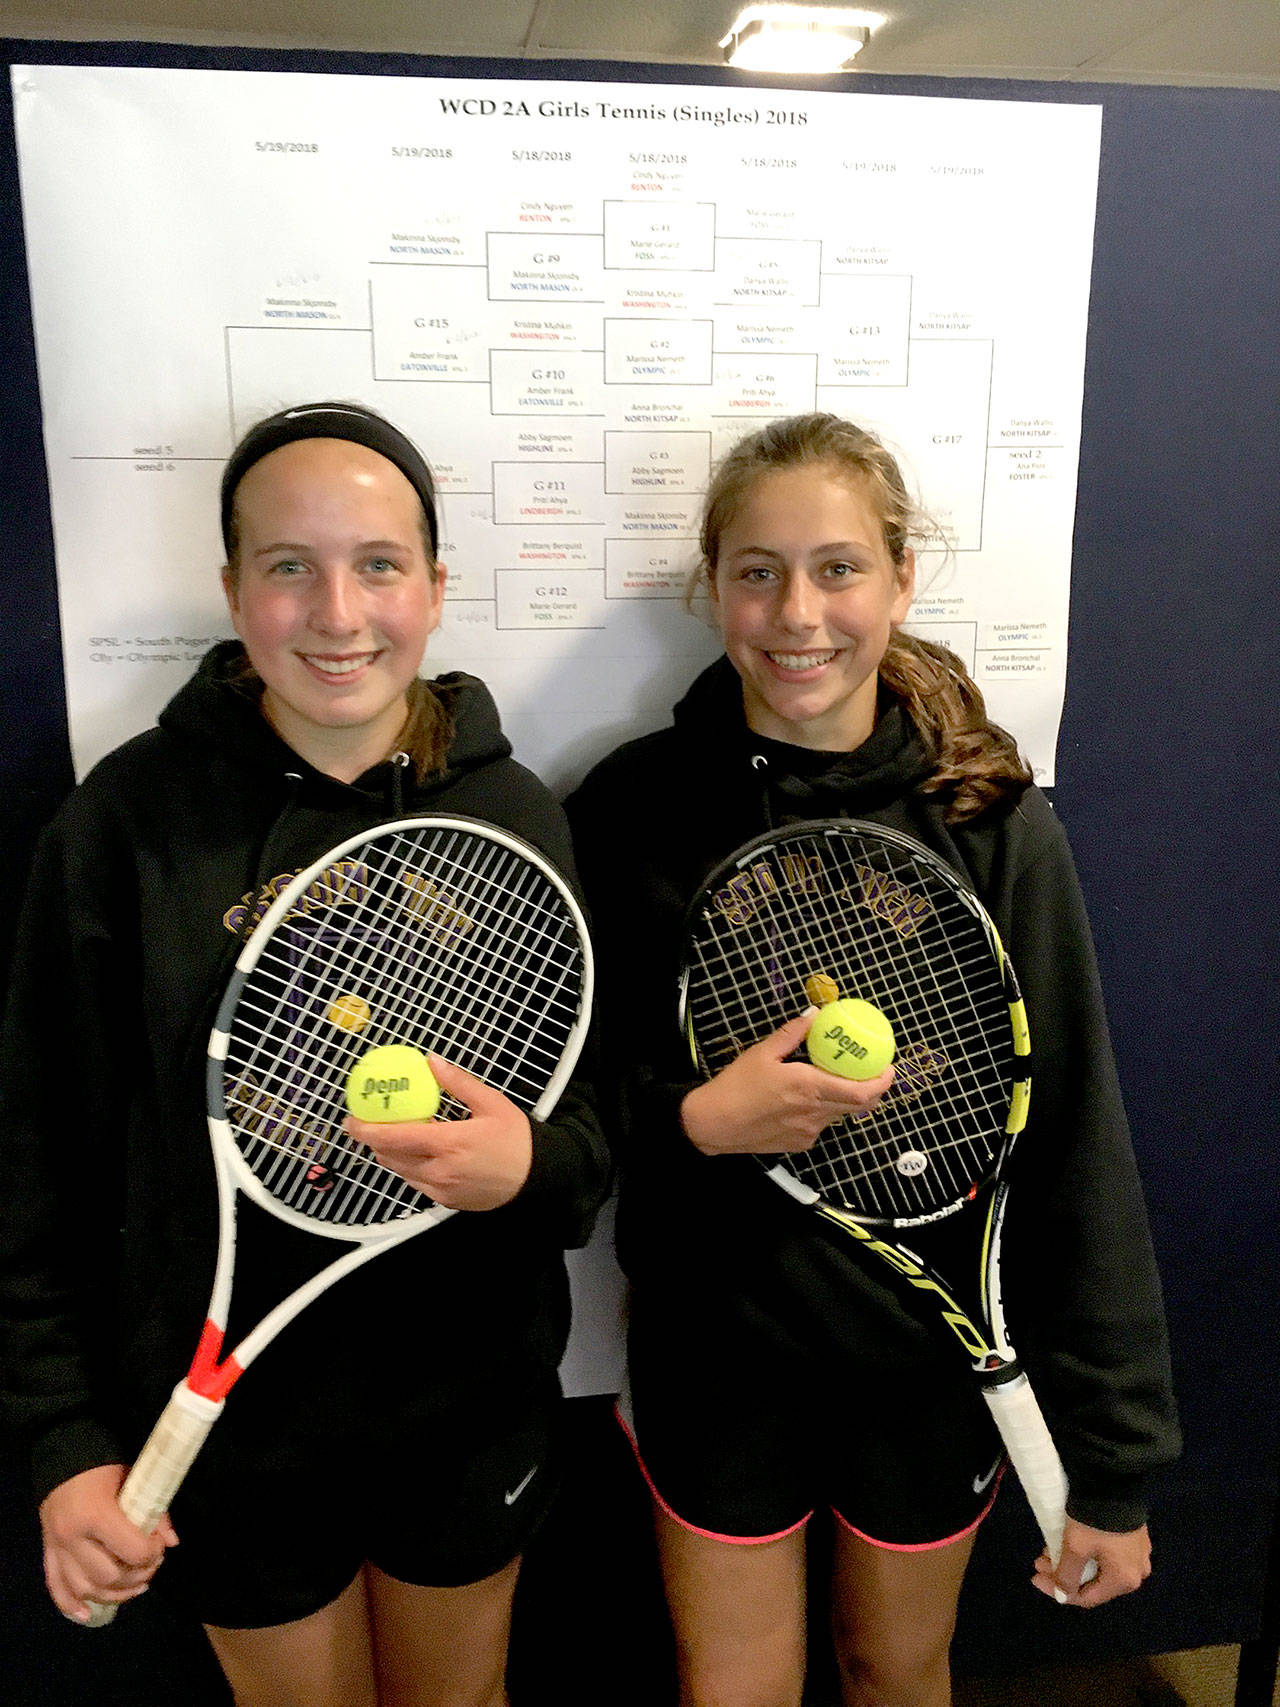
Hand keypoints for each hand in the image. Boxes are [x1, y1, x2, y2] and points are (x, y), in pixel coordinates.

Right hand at [39, 1464, 177, 1622]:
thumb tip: (173, 1542)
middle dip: (136, 1576)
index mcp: (96, 1516)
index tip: (159, 1546)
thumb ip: (155, 1511)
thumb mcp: (134, 1479)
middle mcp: (73, 1537)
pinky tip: (87, 1615)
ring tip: (135, 1589)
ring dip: (112, 1596)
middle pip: (108, 1576)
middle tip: (150, 1566)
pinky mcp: (47, 1552)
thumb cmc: (103, 1468)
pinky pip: (56, 1587)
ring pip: (84, 1589)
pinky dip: (70, 1605)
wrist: (63, 1458)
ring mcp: (56, 1548)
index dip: (152, 1554)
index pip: (131, 1552)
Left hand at [346, 1054, 532, 1210]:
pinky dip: (408, 1167)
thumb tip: (432, 1062)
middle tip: (369, 1122)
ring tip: (393, 1134)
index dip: (366, 1130)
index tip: (352, 1119)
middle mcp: (440, 1170)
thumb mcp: (490, 1102)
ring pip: (400, 1172)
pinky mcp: (445, 1201)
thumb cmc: (517, 1140)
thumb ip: (457, 1082)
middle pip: (389, 1157)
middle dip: (374, 1140)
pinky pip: (416, 1183)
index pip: (394, 1138)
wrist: (537, 1177)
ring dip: (389, 1154)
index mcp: (448, 1143)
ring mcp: (441, 1189)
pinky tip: (418, 1152)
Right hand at [680, 1010, 893, 1156]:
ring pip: (839, 1114)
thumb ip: (792, 1033)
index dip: (882, 1082)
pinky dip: (823, 1110)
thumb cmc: (735, 1087)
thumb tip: (813, 1014)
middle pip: (859, 1106)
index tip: (889, 1068)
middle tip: (873, 1072)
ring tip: (837, 1080)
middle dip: (872, 1089)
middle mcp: (814, 1113)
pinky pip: (821, 1124)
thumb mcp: (762, 1052)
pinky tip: (806, 1099)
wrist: (713, 1123)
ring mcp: (808, 1131)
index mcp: (808, 1087)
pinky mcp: (800, 1143)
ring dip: (845, 1098)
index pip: (861, 1092)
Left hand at [1033, 1517, 1151, 1606]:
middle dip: (1063, 1573)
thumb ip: (1067, 1576)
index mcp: (1125, 1580)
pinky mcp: (1134, 1537)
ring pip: (1098, 1567)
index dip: (1058, 1591)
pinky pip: (1107, 1554)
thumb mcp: (1076, 1547)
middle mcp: (1136, 1572)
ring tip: (1048, 1550)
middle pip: (1093, 1582)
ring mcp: (1137, 1554)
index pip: (1087, 1597)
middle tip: (1040, 1561)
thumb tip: (1062, 1596)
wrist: (1115, 1481)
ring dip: (1071, 1562)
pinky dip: (1086, 1552)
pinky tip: (1067, 1542)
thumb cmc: (1094, 1520)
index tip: (1035, 1578)